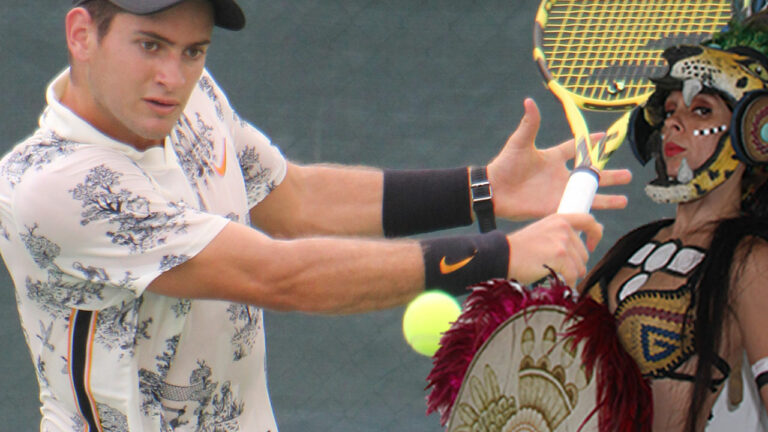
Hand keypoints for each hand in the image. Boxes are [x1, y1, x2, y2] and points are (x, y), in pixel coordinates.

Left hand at [486, 98, 631, 220]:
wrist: (494, 191)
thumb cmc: (505, 165)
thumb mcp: (520, 143)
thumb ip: (529, 124)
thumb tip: (529, 101)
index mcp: (553, 158)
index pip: (575, 148)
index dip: (589, 143)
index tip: (604, 137)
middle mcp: (560, 176)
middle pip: (591, 176)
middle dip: (610, 176)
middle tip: (628, 175)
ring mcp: (559, 193)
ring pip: (589, 195)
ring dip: (607, 198)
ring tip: (625, 200)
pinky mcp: (555, 207)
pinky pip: (576, 210)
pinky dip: (591, 213)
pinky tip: (606, 217)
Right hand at [506, 213, 601, 286]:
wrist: (502, 255)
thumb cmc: (520, 249)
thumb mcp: (542, 233)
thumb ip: (561, 234)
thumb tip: (587, 242)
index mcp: (559, 219)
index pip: (588, 221)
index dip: (595, 233)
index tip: (591, 245)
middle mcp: (563, 227)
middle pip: (584, 253)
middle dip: (575, 265)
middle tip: (557, 268)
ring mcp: (562, 241)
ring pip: (580, 267)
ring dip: (570, 275)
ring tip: (552, 273)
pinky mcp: (560, 256)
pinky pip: (573, 275)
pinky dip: (566, 282)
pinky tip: (555, 280)